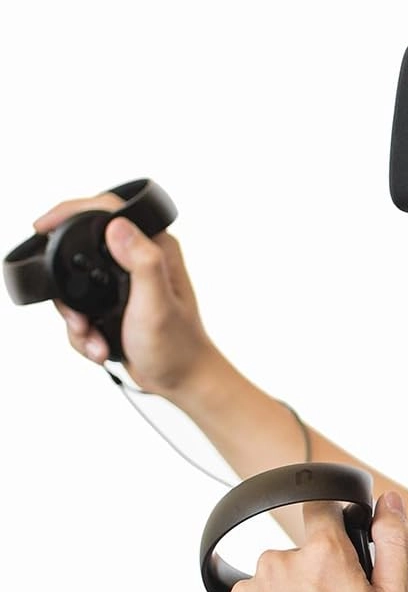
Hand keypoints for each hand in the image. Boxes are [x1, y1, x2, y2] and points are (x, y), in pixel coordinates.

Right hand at [31, 191, 221, 397]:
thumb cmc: (178, 347)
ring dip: (76, 318)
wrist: (180, 381)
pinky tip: (100, 345)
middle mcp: (138, 258)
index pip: (106, 210)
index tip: (44, 227)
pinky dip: (84, 332)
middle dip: (69, 289)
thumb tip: (118, 226)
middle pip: (80, 249)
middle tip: (78, 318)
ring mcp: (123, 282)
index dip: (70, 211)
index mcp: (154, 247)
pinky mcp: (113, 303)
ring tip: (93, 338)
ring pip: (75, 284)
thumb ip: (142, 262)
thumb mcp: (157, 304)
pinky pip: (81, 308)